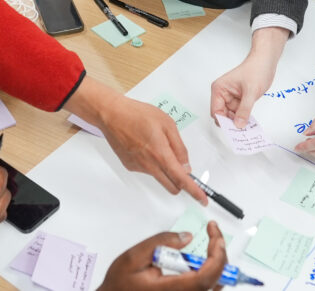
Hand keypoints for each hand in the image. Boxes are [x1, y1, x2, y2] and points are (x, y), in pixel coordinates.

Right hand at [65, 78, 206, 202]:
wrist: (112, 115)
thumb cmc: (138, 114)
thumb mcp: (167, 124)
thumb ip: (179, 147)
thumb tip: (186, 165)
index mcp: (161, 154)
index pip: (181, 179)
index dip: (194, 191)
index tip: (202, 199)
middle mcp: (149, 165)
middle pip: (171, 186)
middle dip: (181, 182)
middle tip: (183, 168)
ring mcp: (138, 167)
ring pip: (159, 177)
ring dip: (165, 169)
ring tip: (157, 145)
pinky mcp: (130, 166)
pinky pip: (148, 170)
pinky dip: (152, 163)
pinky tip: (146, 146)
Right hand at [100, 221, 227, 289]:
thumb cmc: (120, 284)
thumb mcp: (133, 257)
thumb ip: (161, 243)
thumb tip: (187, 237)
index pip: (204, 278)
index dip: (216, 256)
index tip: (215, 236)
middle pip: (215, 282)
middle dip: (220, 254)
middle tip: (215, 233)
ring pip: (214, 287)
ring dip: (218, 264)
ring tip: (211, 243)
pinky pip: (206, 289)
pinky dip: (211, 272)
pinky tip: (204, 259)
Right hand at [210, 27, 287, 127]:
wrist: (266, 62)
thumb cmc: (256, 69)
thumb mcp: (251, 91)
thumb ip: (244, 109)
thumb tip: (239, 124)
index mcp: (219, 89)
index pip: (216, 111)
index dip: (223, 121)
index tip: (233, 130)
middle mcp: (222, 94)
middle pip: (222, 115)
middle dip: (231, 122)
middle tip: (242, 130)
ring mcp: (231, 97)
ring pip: (231, 116)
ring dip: (238, 121)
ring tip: (248, 126)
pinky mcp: (239, 99)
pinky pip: (238, 113)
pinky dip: (243, 117)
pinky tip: (249, 121)